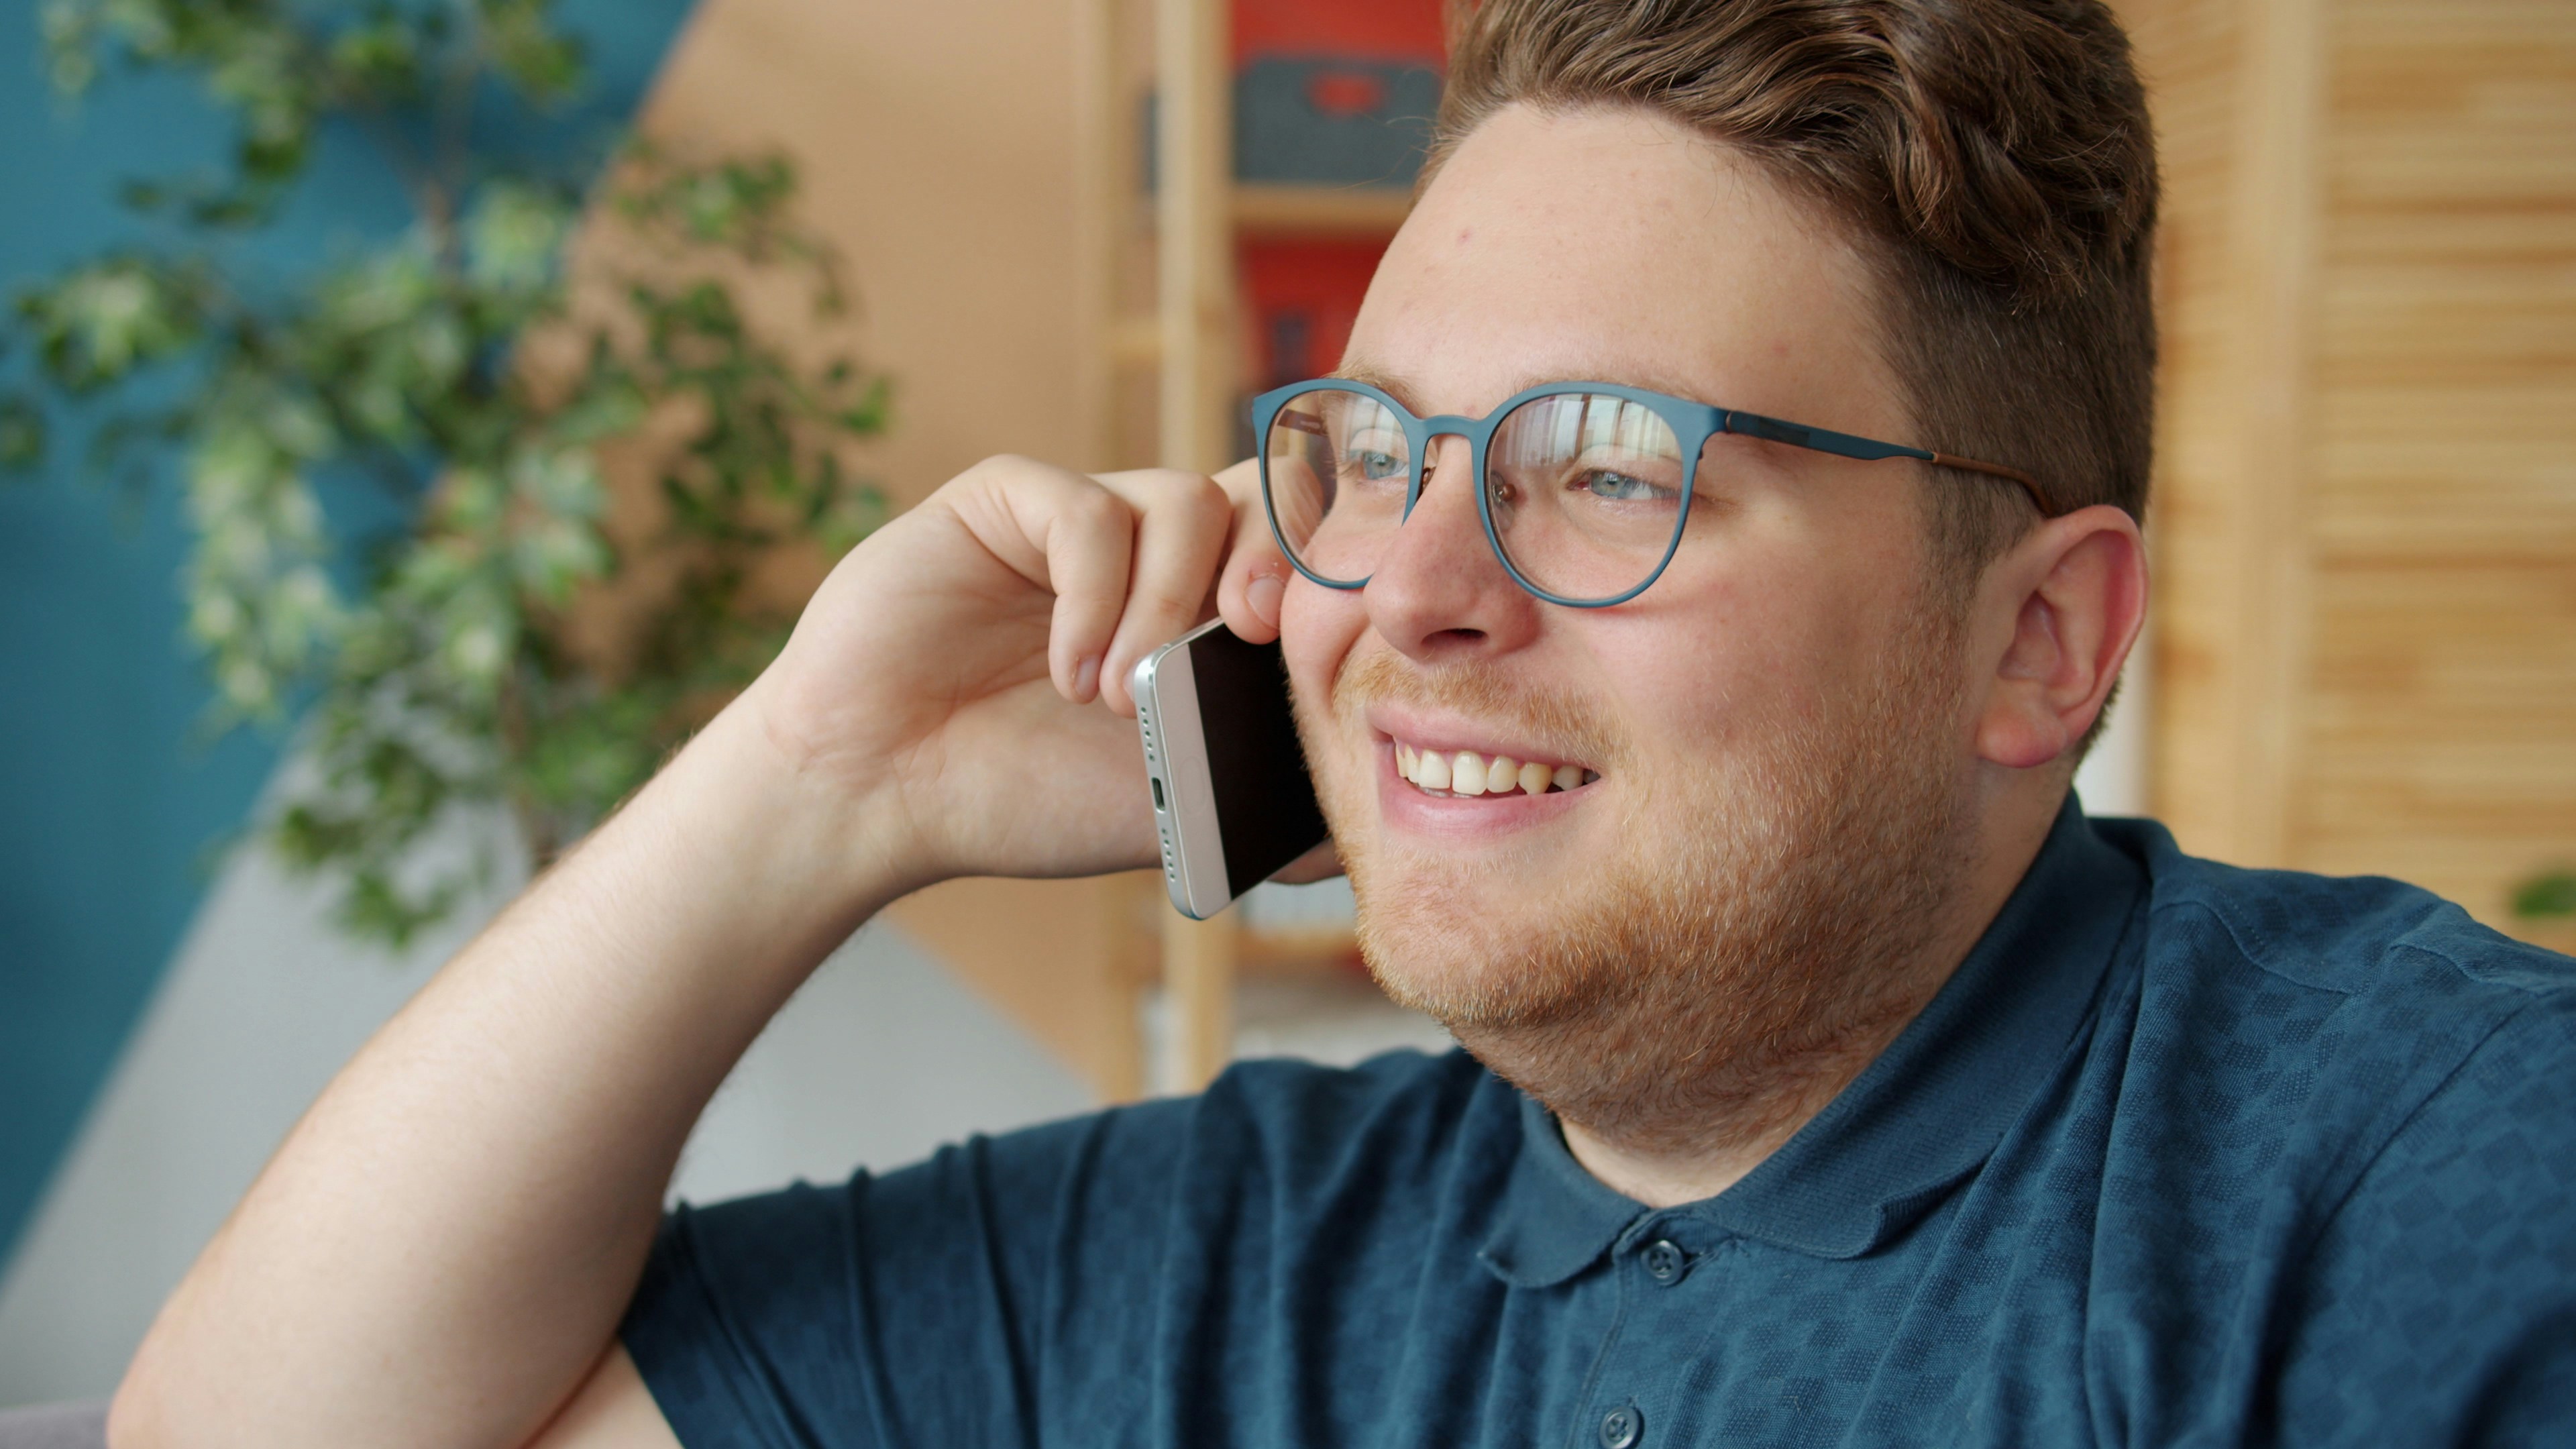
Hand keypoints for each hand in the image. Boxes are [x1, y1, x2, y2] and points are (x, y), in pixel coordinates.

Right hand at [744, 455, 1293, 894]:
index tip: (1326, 646)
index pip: (1302, 543)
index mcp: (1203, 604)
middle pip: (1264, 493)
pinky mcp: (1004, 501)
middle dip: (1279, 560)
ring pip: (1184, 501)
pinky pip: (1086, 509)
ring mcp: (1078, 518)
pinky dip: (1094, 598)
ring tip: (1120, 701)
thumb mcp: (1173, 806)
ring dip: (1169, 606)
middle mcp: (1149, 548)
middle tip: (1256, 637)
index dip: (1329, 572)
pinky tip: (1066, 676)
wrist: (883, 796)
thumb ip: (1264, 802)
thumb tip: (1360, 834)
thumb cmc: (1022, 798)